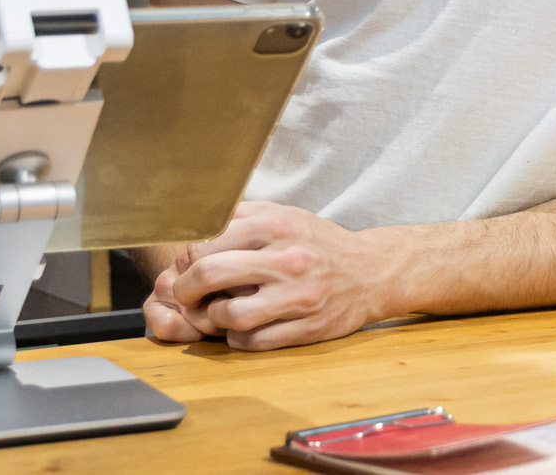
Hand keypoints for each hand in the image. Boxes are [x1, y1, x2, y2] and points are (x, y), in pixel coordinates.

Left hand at [143, 200, 393, 350]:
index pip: (207, 242)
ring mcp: (298, 297)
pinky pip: (253, 341)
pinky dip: (237, 338)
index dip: (185, 259)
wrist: (371, 271)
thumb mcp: (284, 215)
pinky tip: (241, 327)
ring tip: (215, 312)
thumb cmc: (317, 243)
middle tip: (184, 294)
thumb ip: (240, 216)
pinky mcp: (306, 328)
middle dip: (185, 289)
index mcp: (276, 225)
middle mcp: (287, 259)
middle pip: (209, 275)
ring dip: (212, 317)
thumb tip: (193, 228)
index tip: (184, 268)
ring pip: (230, 315)